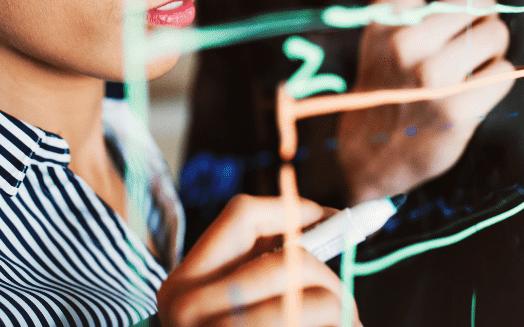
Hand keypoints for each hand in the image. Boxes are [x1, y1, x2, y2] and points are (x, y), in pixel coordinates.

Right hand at [158, 194, 361, 326]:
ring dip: (339, 313)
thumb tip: (326, 222)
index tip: (331, 218)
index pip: (241, 216)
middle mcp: (188, 313)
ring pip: (314, 302)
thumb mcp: (223, 308)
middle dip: (327, 278)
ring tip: (342, 324)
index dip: (293, 208)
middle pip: (287, 261)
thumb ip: (257, 268)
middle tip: (343, 303)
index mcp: (180, 287)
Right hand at [337, 0, 513, 202]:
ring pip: (496, 36)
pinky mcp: (456, 110)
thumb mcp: (379, 26)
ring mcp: (431, 77)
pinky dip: (494, 81)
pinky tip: (469, 93)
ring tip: (464, 68)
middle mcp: (405, 40)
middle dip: (481, 18)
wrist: (370, 151)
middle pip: (482, 0)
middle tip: (460, 40)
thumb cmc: (383, 74)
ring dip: (490, 51)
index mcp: (386, 14)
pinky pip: (504, 73)